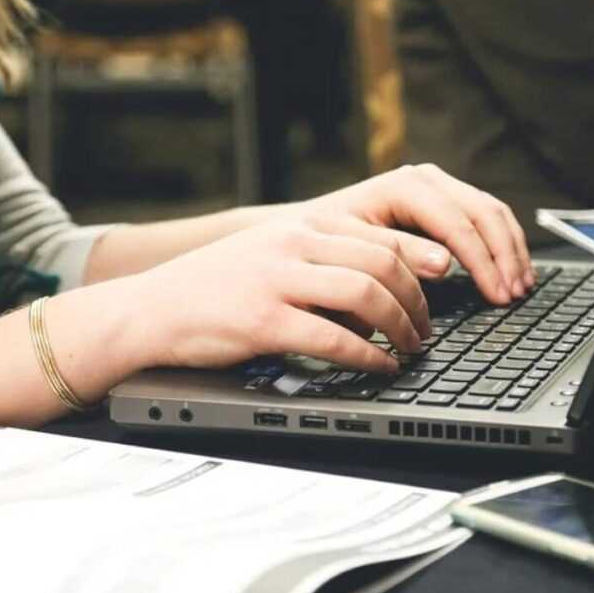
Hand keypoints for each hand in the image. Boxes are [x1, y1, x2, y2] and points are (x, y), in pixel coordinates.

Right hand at [131, 214, 432, 372]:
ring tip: (410, 348)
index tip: (441, 286)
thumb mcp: (270, 254)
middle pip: (382, 263)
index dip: (420, 263)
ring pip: (365, 293)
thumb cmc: (214, 288)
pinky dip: (367, 355)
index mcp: (300, 226)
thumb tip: (380, 287)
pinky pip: (333, 337)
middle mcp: (292, 244)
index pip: (380, 236)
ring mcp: (277, 280)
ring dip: (400, 326)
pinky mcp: (263, 320)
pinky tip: (379, 366)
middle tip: (426, 329)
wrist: (151, 309)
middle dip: (417, 300)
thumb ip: (320, 259)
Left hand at [306, 164, 533, 302]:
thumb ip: (398, 254)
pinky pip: (485, 217)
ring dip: (511, 250)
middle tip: (514, 295)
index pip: (457, 222)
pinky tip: (510, 270)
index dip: (482, 261)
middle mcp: (425, 180)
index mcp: (403, 187)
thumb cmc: (323, 244)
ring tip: (520, 287)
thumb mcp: (354, 251)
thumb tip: (445, 264)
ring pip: (491, 212)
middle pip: (483, 212)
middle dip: (504, 256)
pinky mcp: (442, 201)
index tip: (497, 293)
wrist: (304, 231)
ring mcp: (437, 187)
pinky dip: (503, 244)